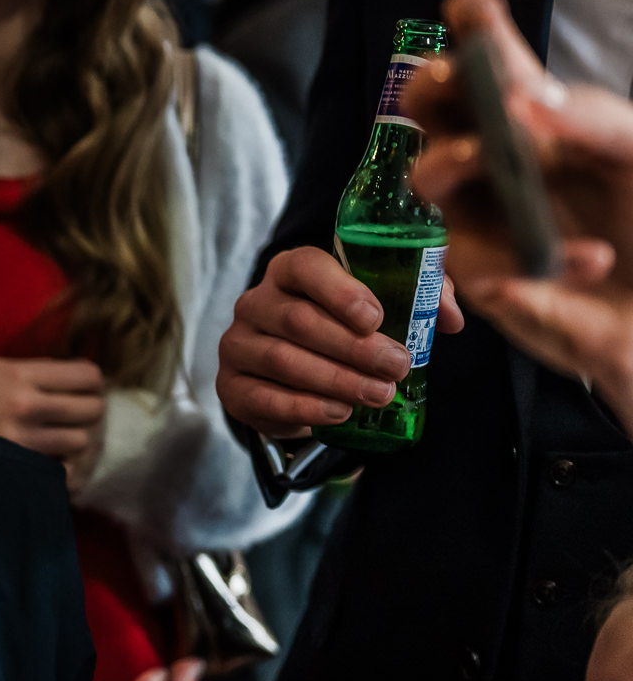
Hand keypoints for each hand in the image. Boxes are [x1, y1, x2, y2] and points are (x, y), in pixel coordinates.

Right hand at [0, 357, 106, 489]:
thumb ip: (30, 371)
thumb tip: (71, 377)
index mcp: (20, 375)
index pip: (87, 376)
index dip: (92, 384)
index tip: (85, 390)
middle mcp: (25, 404)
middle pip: (92, 409)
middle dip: (90, 412)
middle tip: (79, 415)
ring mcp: (22, 439)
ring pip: (80, 440)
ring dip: (75, 441)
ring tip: (62, 438)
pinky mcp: (17, 466)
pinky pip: (61, 468)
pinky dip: (61, 466)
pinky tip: (50, 460)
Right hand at [216, 247, 463, 437]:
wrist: (285, 374)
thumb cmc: (337, 330)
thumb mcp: (377, 305)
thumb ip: (418, 297)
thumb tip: (450, 319)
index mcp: (288, 271)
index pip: (305, 267)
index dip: (340, 291)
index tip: (376, 317)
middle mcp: (255, 302)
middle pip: (299, 321)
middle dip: (354, 347)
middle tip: (397, 367)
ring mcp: (237, 344)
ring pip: (283, 360)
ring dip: (336, 380)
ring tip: (379, 395)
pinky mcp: (231, 385)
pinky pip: (265, 396)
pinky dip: (305, 407)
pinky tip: (340, 413)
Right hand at [405, 0, 632, 430]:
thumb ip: (595, 118)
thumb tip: (526, 99)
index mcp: (539, 120)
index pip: (492, 63)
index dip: (473, 29)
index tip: (467, 7)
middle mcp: (497, 161)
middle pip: (431, 110)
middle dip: (431, 88)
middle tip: (452, 81)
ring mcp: (480, 218)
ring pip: (426, 177)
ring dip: (453, 161)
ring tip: (496, 161)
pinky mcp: (480, 279)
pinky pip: (474, 257)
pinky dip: (537, 257)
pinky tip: (592, 258)